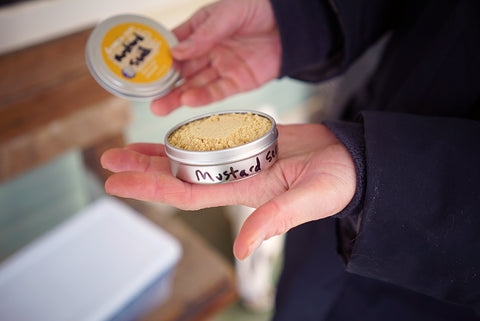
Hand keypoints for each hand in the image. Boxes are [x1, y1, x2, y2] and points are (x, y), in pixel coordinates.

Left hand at [101, 124, 355, 259]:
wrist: (349, 160)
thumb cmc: (335, 182)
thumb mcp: (308, 200)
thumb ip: (275, 219)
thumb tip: (243, 249)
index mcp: (243, 192)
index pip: (187, 193)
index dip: (150, 188)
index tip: (117, 182)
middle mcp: (234, 178)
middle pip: (179, 176)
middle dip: (141, 169)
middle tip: (108, 161)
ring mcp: (240, 160)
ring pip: (189, 158)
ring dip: (157, 154)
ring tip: (125, 148)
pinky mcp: (249, 143)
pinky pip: (210, 140)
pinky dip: (187, 137)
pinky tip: (170, 134)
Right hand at [151, 0, 280, 114]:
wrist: (292, 24)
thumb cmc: (258, 8)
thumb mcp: (228, 14)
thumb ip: (204, 34)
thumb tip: (176, 52)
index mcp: (199, 31)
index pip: (173, 46)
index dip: (158, 59)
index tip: (142, 71)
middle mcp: (207, 51)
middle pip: (181, 71)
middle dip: (164, 85)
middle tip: (149, 98)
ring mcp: (222, 68)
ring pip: (195, 85)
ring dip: (178, 97)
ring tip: (160, 106)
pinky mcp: (237, 82)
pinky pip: (217, 92)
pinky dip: (202, 97)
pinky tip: (188, 101)